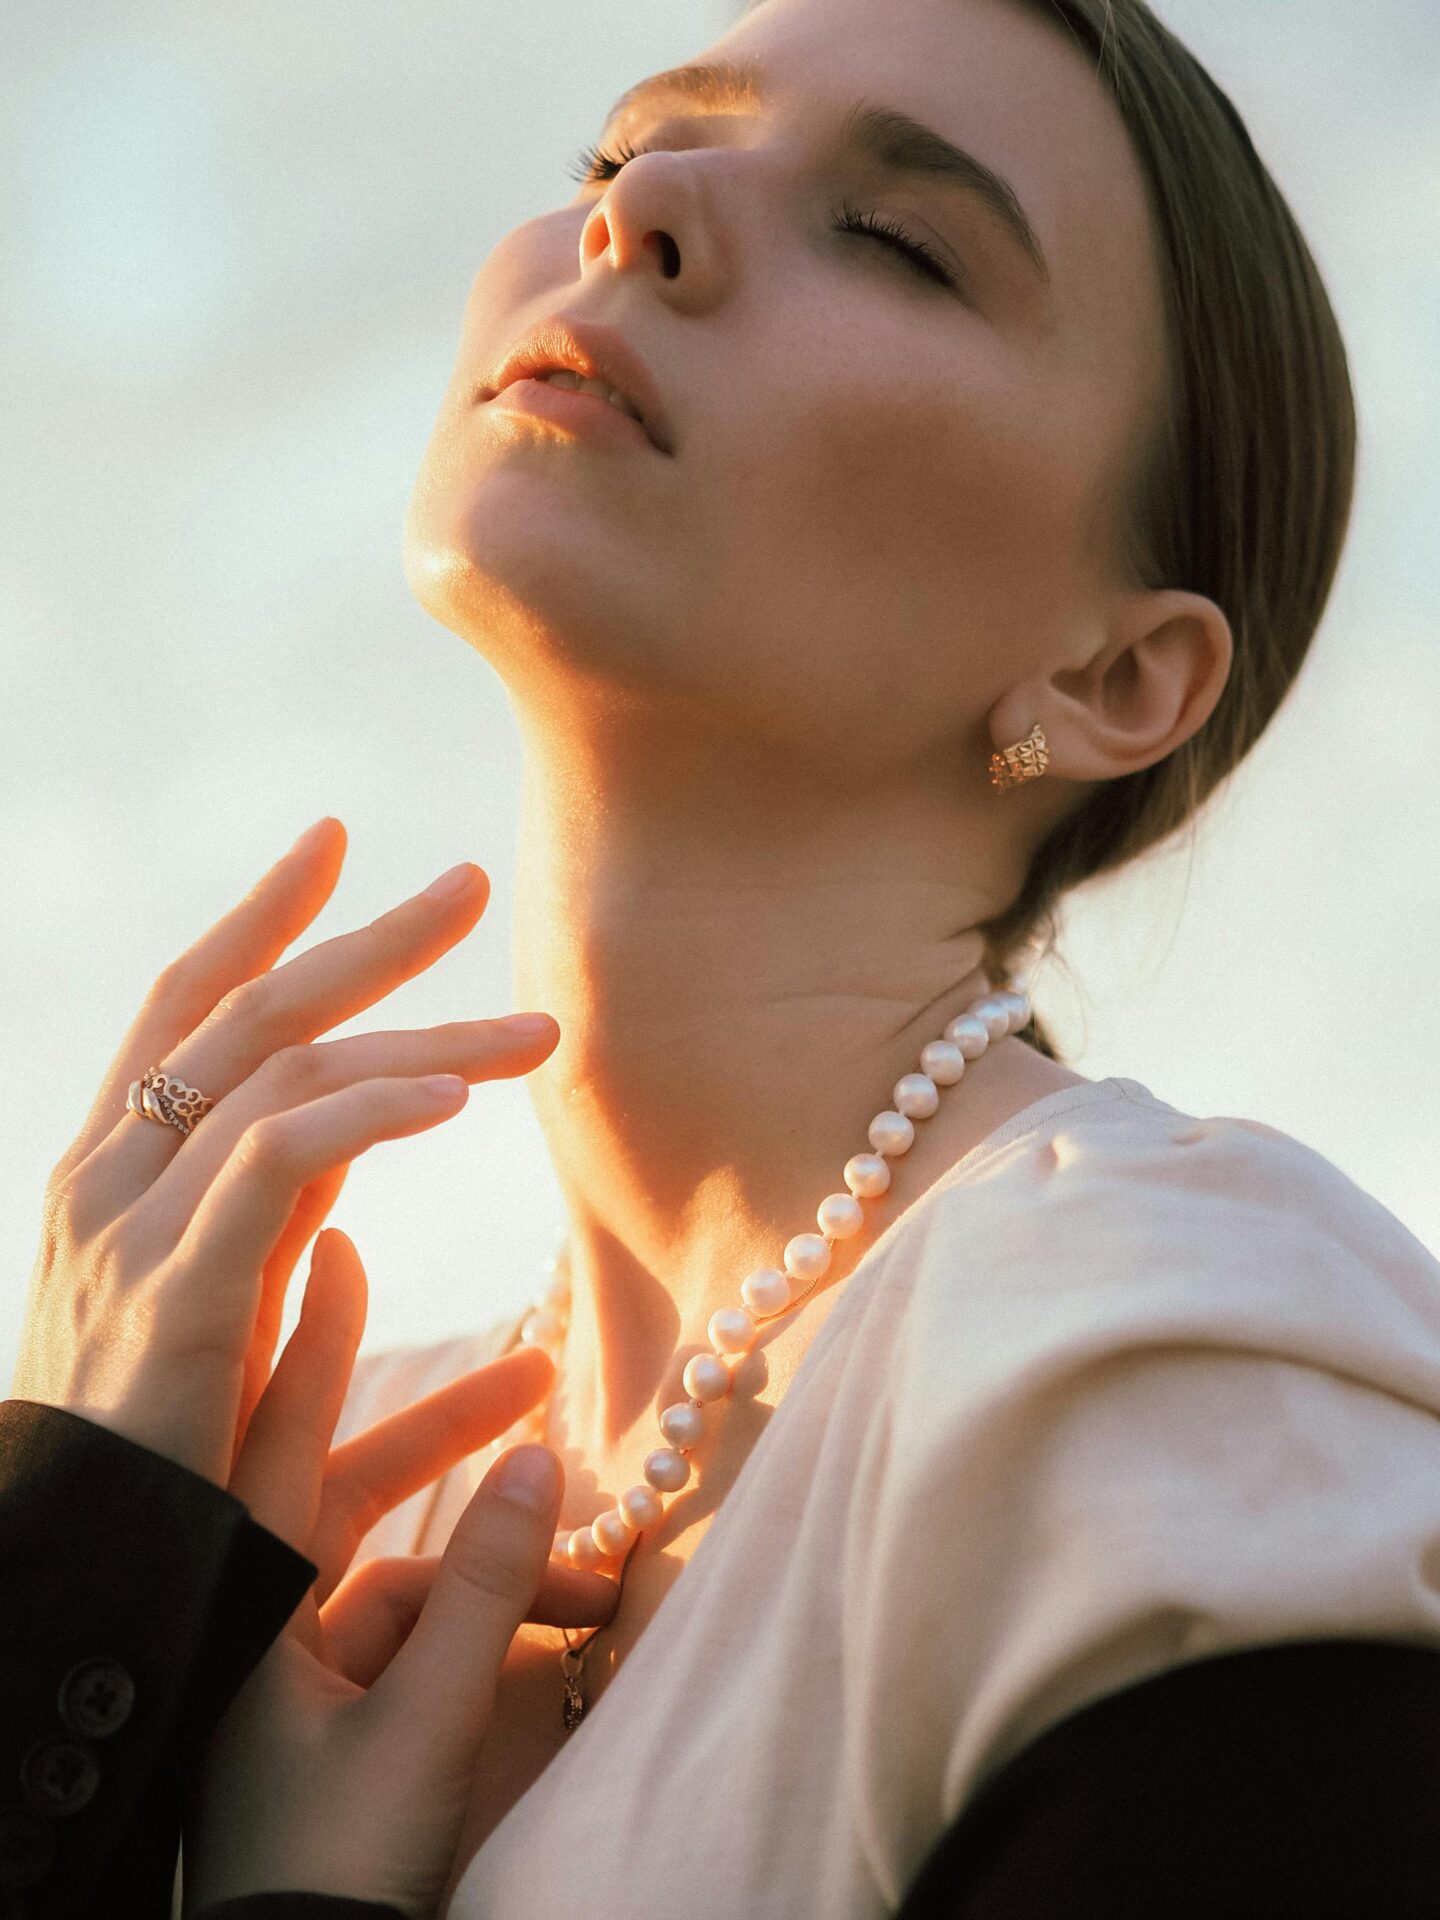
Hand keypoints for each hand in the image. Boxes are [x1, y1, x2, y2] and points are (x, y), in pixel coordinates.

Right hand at [12, 816, 558, 1483]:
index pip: (187, 1010)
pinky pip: (277, 1162)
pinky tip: (454, 1097)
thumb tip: (351, 1207)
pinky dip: (367, 1112)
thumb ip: (278, 1254)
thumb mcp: (223, 1339)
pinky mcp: (172, 1296)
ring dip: (423, 1037)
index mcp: (114, 1179)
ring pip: (281, 1076)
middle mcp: (109, 1183)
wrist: (79, 1599)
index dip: (261, 922)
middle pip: (244, 1015)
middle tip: (470, 884)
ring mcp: (130, 1233)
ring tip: (542, 1034)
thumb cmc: (160, 1485)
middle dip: (360, 940)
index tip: (333, 845)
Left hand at [181, 1225, 617, 1917]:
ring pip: (400, 1550)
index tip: (331, 1236)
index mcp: (255, 1604)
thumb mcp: (422, 1727)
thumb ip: (486, 1593)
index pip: (284, 1435)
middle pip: (353, 1477)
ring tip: (581, 1502)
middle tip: (505, 1350)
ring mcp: (302, 1658)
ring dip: (487, 1524)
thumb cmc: (333, 1868)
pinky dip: (484, 1596)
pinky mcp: (335, 1700)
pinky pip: (415, 1614)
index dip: (313, 1331)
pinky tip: (567, 1610)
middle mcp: (270, 1613)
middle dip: (443, 1420)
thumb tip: (539, 1462)